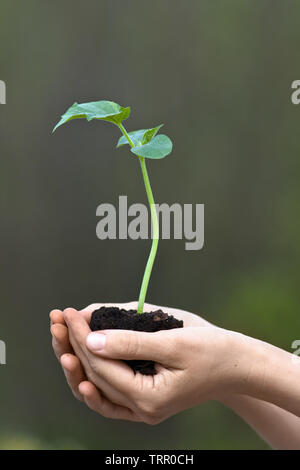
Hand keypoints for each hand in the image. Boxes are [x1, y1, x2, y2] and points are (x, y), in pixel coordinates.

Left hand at [51, 302, 237, 423]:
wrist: (236, 365)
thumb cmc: (211, 350)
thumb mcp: (172, 342)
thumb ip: (130, 342)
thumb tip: (91, 340)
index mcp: (149, 399)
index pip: (101, 367)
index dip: (81, 338)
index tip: (69, 312)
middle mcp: (141, 410)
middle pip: (94, 377)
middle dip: (73, 345)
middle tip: (57, 317)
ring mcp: (141, 407)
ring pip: (96, 385)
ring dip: (76, 358)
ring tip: (60, 333)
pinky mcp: (143, 397)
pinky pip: (108, 390)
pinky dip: (91, 373)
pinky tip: (75, 359)